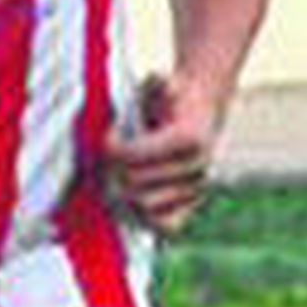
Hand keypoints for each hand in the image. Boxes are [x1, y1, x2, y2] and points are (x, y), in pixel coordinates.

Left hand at [102, 72, 224, 236]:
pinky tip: (131, 199)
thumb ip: (159, 84)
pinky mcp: (191, 209)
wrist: (200, 113)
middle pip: (132, 183)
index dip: (111, 148)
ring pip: (143, 207)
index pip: (131, 157)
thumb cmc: (171, 99)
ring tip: (114, 178)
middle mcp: (198, 169)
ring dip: (122, 194)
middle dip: (111, 171)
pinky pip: (164, 228)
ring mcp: (196, 192)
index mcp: (190, 139)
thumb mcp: (164, 85)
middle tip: (105, 161)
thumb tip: (159, 78)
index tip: (109, 138)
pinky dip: (144, 218)